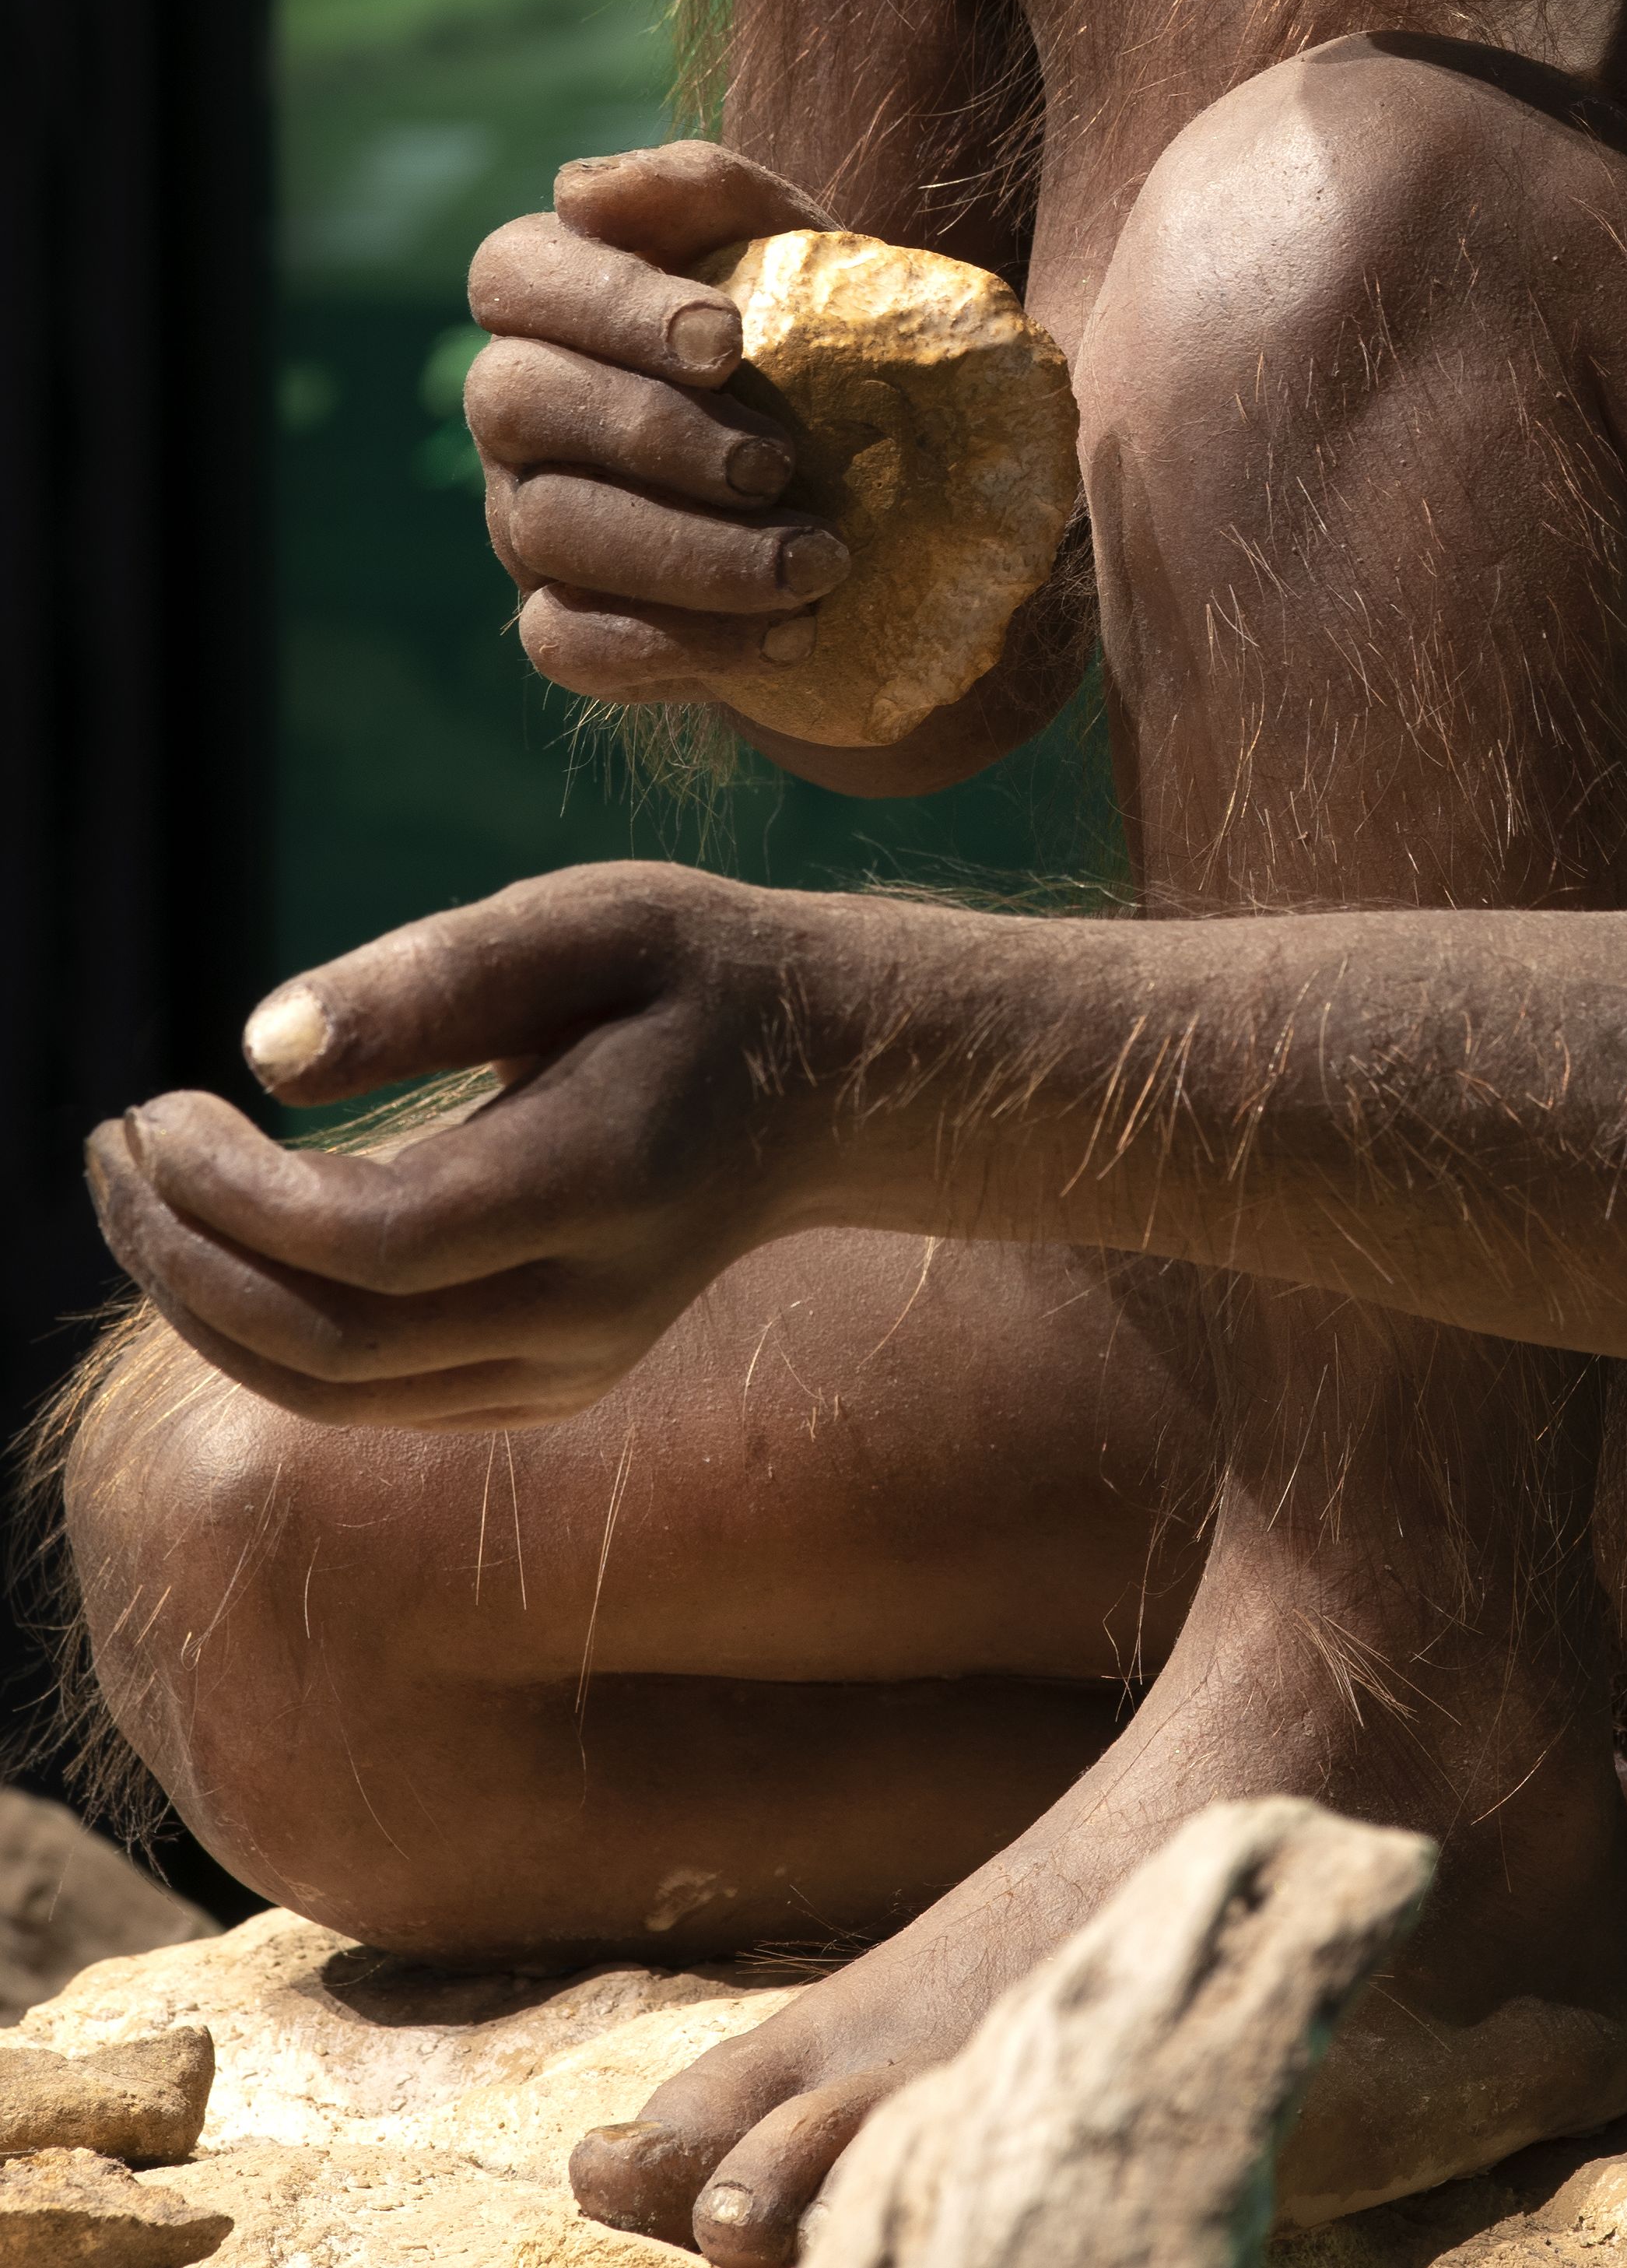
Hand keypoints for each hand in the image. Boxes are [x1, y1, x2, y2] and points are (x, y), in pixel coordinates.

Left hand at [84, 866, 869, 1428]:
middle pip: (328, 1343)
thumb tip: (263, 1053)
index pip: (370, 1244)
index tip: (161, 1105)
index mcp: (601, 1183)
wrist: (825, 1082)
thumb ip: (435, 975)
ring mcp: (568, 1365)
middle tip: (112, 1147)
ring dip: (202, 1303)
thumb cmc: (694, 973)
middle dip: (182, 1255)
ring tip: (138, 1191)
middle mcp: (587, 1308)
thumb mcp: (589, 918)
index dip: (232, 1193)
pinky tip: (223, 1239)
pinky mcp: (543, 1388)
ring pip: (332, 1392)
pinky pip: (368, 1398)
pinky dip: (265, 1334)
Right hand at [466, 141, 848, 706]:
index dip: (605, 303)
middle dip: (655, 436)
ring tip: (820, 563)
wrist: (881, 474)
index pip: (515, 274)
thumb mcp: (795, 241)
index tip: (726, 341)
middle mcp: (513, 405)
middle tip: (779, 466)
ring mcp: (524, 515)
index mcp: (551, 297)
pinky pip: (566, 643)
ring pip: (551, 528)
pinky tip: (785, 637)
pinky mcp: (562, 617)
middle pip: (515, 401)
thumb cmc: (818, 330)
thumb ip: (704, 190)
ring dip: (692, 553)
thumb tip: (580, 190)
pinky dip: (672, 645)